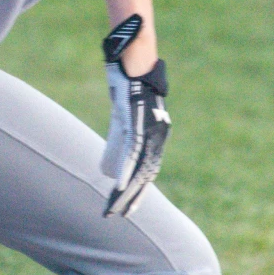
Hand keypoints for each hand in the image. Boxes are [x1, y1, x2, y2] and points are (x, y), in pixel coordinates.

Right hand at [99, 14, 169, 215]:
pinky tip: (119, 187)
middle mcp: (158, 136)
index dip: (140, 189)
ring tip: (116, 208)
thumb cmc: (130, 80)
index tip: (131, 206)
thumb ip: (126, 122)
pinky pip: (133, 154)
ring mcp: (149, 131)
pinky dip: (126, 172)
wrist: (135, 58)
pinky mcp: (138, 124)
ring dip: (126, 191)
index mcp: (156, 135)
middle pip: (145, 174)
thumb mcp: (127, 108)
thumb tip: (120, 135)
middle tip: (121, 215)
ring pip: (139, 169)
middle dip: (132, 197)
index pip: (148, 168)